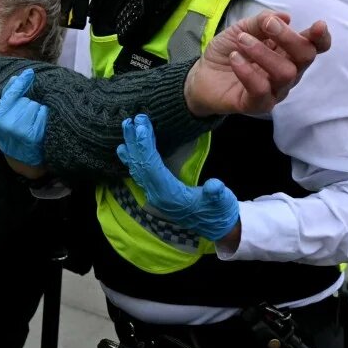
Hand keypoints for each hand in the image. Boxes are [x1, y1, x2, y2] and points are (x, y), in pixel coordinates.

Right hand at [0, 68, 49, 166]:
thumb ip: (10, 97)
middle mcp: (8, 123)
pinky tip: (42, 125)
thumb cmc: (14, 136)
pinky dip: (45, 117)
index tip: (29, 73)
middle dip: (30, 104)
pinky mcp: (34, 136)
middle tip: (28, 117)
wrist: (22, 162)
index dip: (21, 82)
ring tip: (35, 122)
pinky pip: (44, 114)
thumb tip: (16, 77)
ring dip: (39, 111)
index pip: (11, 93)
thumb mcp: (6, 118)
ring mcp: (21, 130)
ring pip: (36, 105)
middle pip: (27, 100)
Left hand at [116, 114, 240, 243]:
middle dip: (135, 142)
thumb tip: (214, 186)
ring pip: (137, 168)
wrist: (216, 227)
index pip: (151, 166)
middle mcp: (157, 195)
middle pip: (140, 165)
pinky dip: (133, 158)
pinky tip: (126, 149)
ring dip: (131, 148)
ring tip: (126, 128)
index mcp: (169, 195)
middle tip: (130, 120)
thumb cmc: (219, 211)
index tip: (141, 125)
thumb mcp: (222, 202)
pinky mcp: (157, 192)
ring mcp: (155, 194)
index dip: (145, 145)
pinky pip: (140, 172)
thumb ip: (217, 194)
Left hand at [185, 11, 330, 116]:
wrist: (203, 76)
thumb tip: (285, 17)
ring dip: (263, 52)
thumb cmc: (229, 51)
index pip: (314, 47)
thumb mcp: (242, 29)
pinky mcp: (259, 104)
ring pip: (286, 73)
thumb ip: (261, 22)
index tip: (318, 25)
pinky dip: (248, 71)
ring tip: (241, 41)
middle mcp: (289, 72)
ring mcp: (276, 90)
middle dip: (289, 38)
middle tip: (266, 26)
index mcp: (289, 52)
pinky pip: (262, 90)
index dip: (321, 37)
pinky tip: (235, 58)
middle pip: (305, 57)